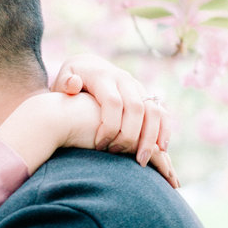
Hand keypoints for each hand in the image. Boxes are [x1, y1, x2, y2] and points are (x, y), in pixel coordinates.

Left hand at [52, 54, 178, 187]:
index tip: (99, 146)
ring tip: (142, 160)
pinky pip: (162, 113)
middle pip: (136, 108)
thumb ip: (65, 83)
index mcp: (103, 76)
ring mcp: (138, 87)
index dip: (109, 126)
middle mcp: (124, 80)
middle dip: (130, 136)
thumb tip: (74, 84)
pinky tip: (160, 149)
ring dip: (150, 137)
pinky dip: (164, 130)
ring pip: (154, 111)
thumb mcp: (62, 78)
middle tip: (118, 155)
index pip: (113, 102)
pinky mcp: (147, 96)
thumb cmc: (71, 81)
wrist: (88, 66)